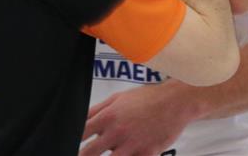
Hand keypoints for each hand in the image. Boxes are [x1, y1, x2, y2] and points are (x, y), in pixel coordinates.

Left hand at [81, 82, 197, 155]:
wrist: (177, 101)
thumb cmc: (147, 98)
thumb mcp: (119, 98)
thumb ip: (97, 110)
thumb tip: (79, 122)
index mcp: (108, 116)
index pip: (80, 135)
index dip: (71, 143)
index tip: (70, 146)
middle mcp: (117, 132)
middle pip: (88, 154)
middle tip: (85, 155)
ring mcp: (132, 145)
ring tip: (108, 154)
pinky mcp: (147, 154)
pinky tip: (128, 155)